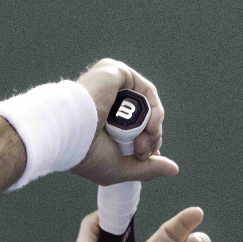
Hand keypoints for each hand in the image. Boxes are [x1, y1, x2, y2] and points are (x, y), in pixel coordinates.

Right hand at [71, 58, 179, 185]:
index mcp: (102, 119)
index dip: (148, 143)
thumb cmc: (86, 155)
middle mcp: (106, 100)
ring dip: (154, 127)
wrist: (69, 134)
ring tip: (142, 142)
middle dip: (151, 138)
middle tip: (142, 152)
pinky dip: (155, 110)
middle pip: (145, 117)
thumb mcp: (120, 168)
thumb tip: (174, 169)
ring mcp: (112, 85)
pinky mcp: (116, 72)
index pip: (136, 128)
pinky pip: (147, 90)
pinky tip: (150, 125)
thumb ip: (147, 169)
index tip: (145, 157)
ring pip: (148, 105)